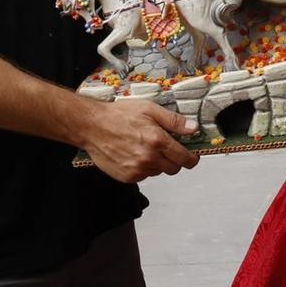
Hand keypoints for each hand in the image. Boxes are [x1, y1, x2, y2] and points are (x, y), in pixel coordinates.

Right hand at [81, 99, 197, 182]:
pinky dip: (143, 168)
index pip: (185, 159)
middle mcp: (149, 158)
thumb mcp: (149, 109)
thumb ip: (174, 121)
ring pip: (158, 172)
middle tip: (164, 148)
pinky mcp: (127, 177)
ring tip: (144, 147)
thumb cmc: (118, 115)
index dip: (191, 158)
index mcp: (157, 141)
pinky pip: (144, 176)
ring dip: (157, 163)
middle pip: (174, 169)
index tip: (191, 156)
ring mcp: (137, 170)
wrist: (91, 126)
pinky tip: (134, 154)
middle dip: (173, 159)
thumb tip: (193, 128)